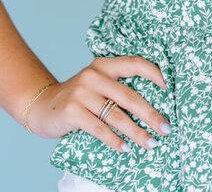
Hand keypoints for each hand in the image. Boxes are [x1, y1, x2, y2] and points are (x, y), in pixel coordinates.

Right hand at [25, 56, 172, 153]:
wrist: (43, 106)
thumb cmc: (78, 98)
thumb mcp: (97, 84)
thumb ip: (117, 88)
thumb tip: (154, 106)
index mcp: (103, 65)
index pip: (134, 63)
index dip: (154, 73)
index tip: (168, 89)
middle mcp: (93, 76)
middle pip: (129, 96)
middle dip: (151, 115)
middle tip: (166, 128)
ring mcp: (81, 93)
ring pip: (117, 116)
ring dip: (137, 132)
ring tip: (150, 143)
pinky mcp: (72, 111)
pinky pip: (99, 128)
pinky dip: (114, 140)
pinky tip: (125, 148)